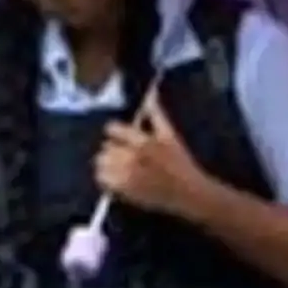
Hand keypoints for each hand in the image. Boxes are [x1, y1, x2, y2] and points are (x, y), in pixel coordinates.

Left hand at [95, 102, 209, 216]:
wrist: (186, 192)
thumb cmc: (180, 161)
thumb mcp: (170, 135)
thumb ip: (157, 114)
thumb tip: (150, 94)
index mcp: (141, 142)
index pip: (112, 129)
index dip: (114, 131)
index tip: (119, 135)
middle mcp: (130, 158)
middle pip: (104, 147)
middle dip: (111, 147)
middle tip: (122, 152)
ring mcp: (125, 176)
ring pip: (101, 163)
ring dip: (106, 162)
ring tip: (117, 164)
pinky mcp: (123, 191)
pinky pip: (102, 180)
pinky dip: (105, 177)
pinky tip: (116, 177)